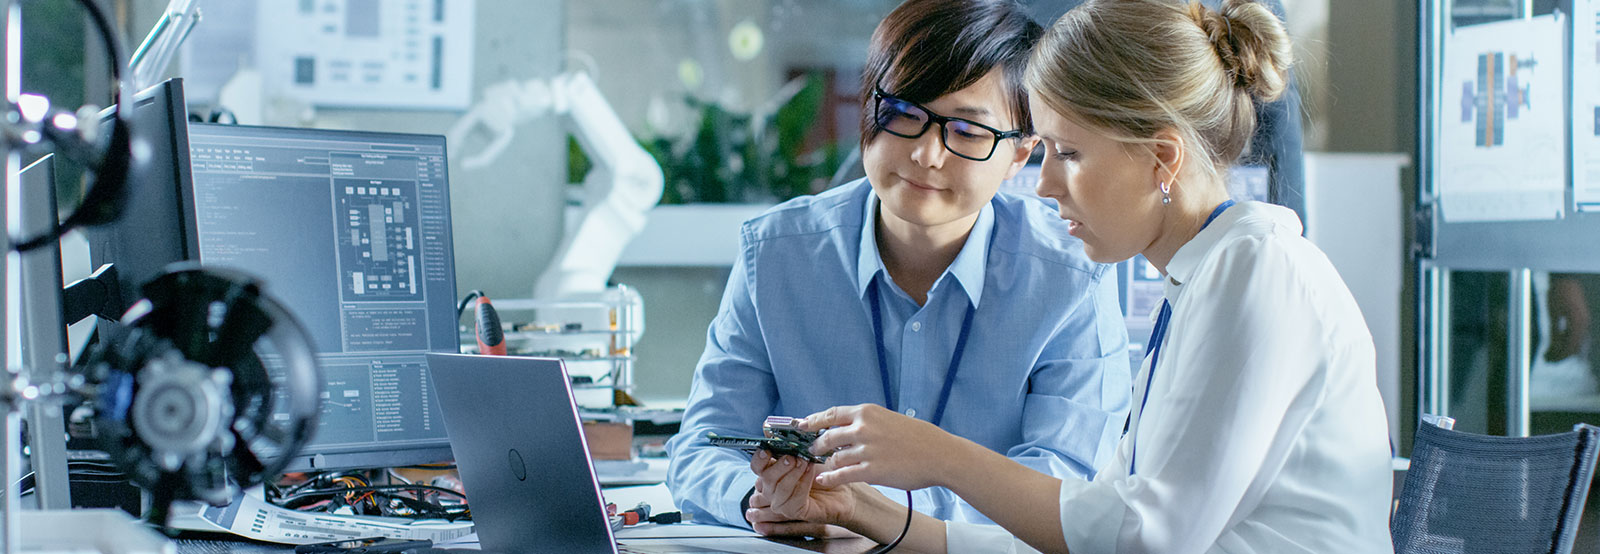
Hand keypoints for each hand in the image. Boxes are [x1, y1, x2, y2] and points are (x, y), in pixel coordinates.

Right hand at [744, 450, 857, 536]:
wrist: (844, 484)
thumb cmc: (825, 467)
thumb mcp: (807, 449)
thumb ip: (789, 439)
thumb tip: (770, 425)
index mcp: (773, 470)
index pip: (757, 465)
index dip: (759, 458)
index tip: (767, 450)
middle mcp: (773, 487)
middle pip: (765, 478)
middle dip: (779, 466)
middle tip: (793, 457)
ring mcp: (782, 501)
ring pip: (778, 490)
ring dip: (792, 474)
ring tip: (805, 463)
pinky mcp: (795, 511)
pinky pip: (792, 500)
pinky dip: (802, 484)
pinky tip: (812, 475)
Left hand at [802, 404, 958, 490]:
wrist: (940, 454)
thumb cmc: (917, 437)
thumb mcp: (888, 419)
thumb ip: (865, 422)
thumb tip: (842, 427)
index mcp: (867, 412)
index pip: (830, 414)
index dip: (812, 421)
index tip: (801, 426)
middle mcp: (863, 428)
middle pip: (827, 437)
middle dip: (815, 446)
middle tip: (811, 451)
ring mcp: (867, 450)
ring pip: (834, 457)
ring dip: (825, 464)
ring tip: (823, 467)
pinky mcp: (872, 471)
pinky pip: (842, 475)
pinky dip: (830, 478)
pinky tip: (824, 480)